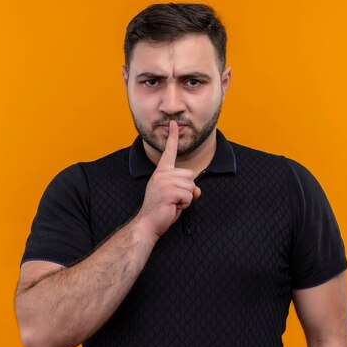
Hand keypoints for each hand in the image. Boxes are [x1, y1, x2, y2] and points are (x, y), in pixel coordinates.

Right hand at [135, 121, 201, 237]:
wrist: (149, 223)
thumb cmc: (161, 209)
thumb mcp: (176, 196)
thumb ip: (186, 189)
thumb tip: (198, 191)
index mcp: (161, 172)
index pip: (168, 151)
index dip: (172, 137)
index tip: (174, 123)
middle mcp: (162, 174)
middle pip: (190, 175)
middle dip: (188, 190)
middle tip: (174, 199)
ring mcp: (164, 182)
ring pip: (191, 186)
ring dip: (186, 198)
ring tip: (173, 203)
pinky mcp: (169, 191)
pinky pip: (189, 196)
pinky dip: (185, 205)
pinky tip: (173, 206)